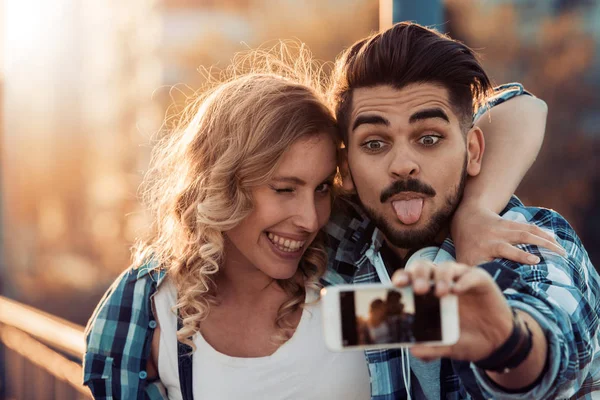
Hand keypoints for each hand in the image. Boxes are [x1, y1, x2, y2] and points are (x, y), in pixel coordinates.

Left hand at [392, 261, 512, 362]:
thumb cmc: (465, 338)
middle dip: (418, 275)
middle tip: (418, 290)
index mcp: (427, 293)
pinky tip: (457, 291)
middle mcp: (441, 281)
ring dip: (440, 277)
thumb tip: (413, 350)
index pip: (410, 278)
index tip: (397, 284)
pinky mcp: (480, 280)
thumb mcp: (447, 347)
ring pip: (446, 267)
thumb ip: (431, 349)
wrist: (496, 343)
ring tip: (440, 293)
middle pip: (425, 267)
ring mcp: (460, 279)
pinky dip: (462, 281)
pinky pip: (470, 275)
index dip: (402, 277)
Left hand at [451, 202, 564, 265]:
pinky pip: (529, 227)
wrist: (467, 219)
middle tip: (544, 262)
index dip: (515, 259)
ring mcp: (502, 230)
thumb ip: (473, 276)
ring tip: (562, 253)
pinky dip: (543, 233)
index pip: (497, 258)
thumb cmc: (468, 248)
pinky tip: (556, 240)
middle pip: (514, 243)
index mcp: (482, 250)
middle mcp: (493, 239)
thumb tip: (483, 293)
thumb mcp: (465, 262)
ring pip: (526, 234)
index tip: (532, 263)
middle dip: (526, 254)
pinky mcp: (511, 223)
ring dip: (545, 242)